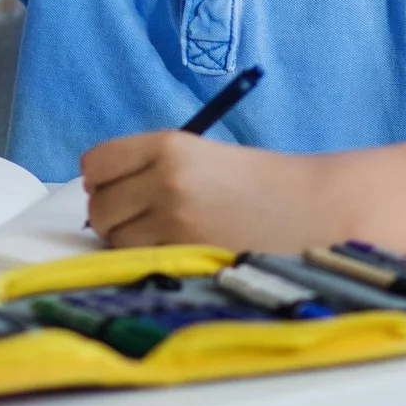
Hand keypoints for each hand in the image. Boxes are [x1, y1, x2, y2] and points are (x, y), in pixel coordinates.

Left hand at [81, 131, 334, 251]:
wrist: (309, 208)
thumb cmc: (254, 183)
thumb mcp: (199, 157)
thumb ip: (149, 168)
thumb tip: (97, 194)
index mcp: (169, 145)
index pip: (96, 162)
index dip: (101, 178)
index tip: (116, 186)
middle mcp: (165, 179)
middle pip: (99, 205)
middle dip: (113, 214)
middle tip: (142, 216)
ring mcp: (175, 220)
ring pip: (114, 238)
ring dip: (128, 240)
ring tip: (165, 234)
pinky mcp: (186, 254)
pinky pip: (138, 260)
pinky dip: (147, 259)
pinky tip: (177, 250)